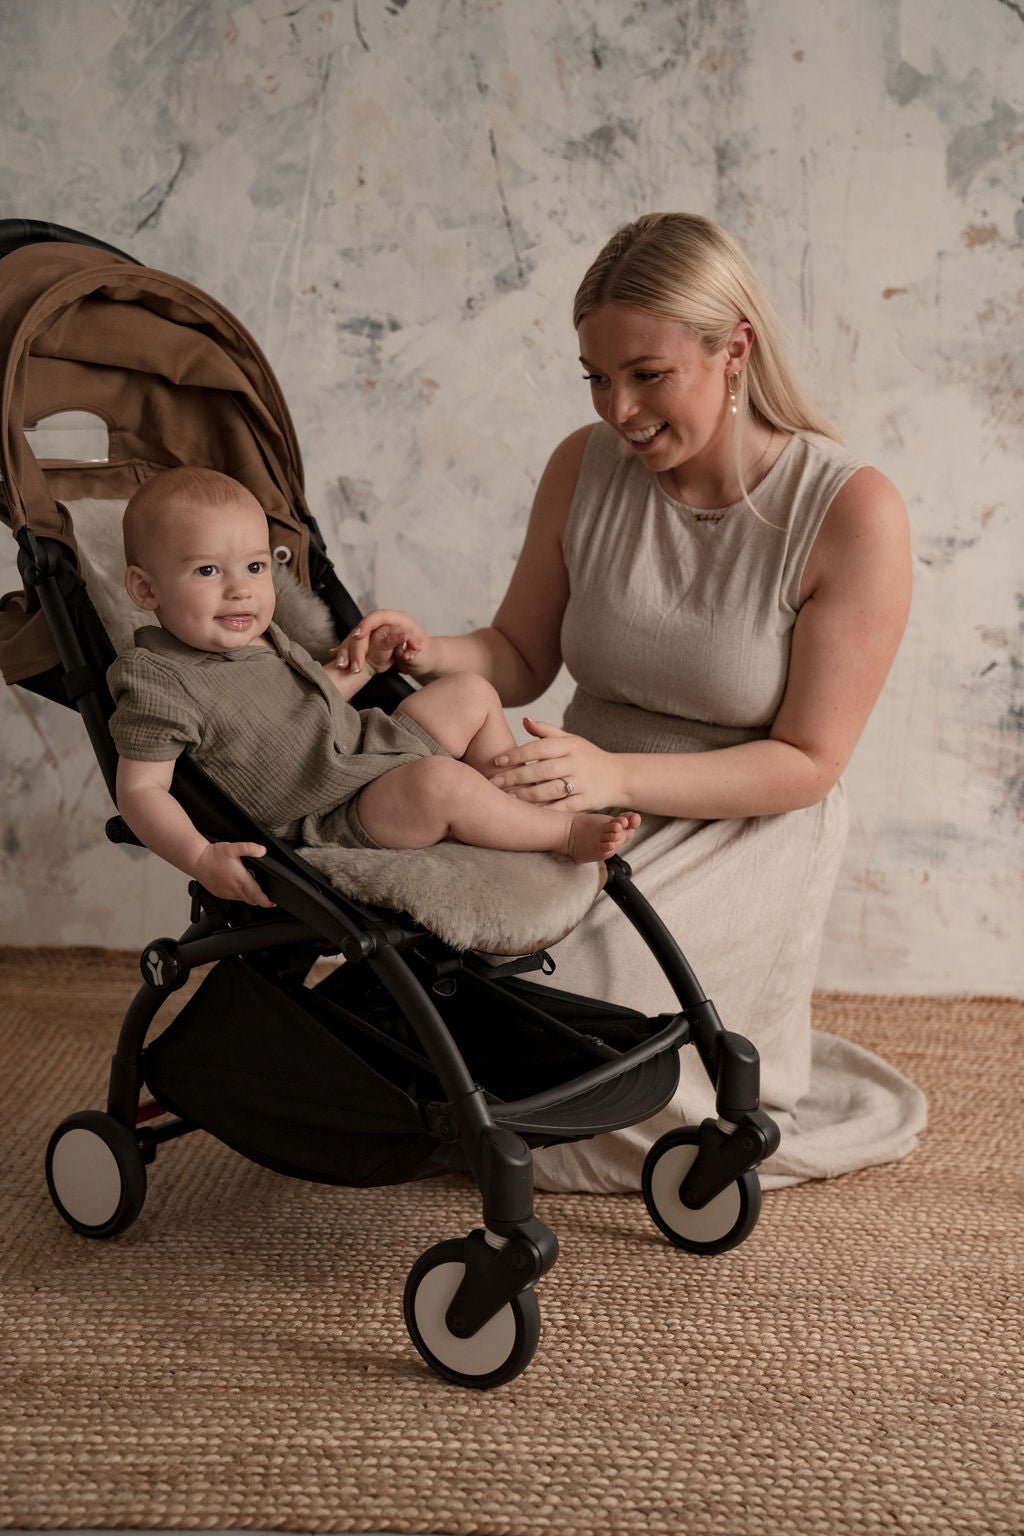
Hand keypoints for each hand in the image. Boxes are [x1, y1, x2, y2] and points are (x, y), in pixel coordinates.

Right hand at [194, 842, 273, 907]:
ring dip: (249, 897)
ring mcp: (226, 893)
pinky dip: (239, 895)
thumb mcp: (234, 848)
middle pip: (251, 901)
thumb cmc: (213, 855)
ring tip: (252, 887)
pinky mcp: (219, 894)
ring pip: (242, 900)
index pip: (257, 896)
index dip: (267, 902)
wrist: (196, 860)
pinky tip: (238, 885)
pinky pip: (233, 898)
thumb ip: (250, 848)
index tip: (273, 903)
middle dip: (260, 900)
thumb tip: (263, 850)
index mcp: (240, 880)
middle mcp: (234, 889)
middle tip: (266, 896)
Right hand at [331, 610, 433, 678]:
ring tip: (341, 666)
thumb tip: (403, 646)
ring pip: (356, 640)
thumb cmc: (426, 655)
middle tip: (353, 663)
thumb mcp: (422, 653)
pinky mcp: (372, 644)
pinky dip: (347, 655)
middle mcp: (385, 625)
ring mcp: (377, 634)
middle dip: (354, 646)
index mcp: (398, 620)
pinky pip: (356, 648)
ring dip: (347, 652)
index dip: (366, 625)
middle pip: (363, 629)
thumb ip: (412, 649)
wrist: (426, 661)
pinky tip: (339, 663)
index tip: (358, 636)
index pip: (377, 617)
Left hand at [490, 717, 623, 810]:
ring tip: (505, 797)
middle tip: (494, 782)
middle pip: (542, 770)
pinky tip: (526, 812)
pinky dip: (543, 810)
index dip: (517, 754)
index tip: (497, 761)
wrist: (619, 777)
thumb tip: (524, 720)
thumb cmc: (587, 757)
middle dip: (516, 776)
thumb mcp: (571, 740)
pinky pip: (561, 807)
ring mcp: (583, 783)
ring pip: (550, 790)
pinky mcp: (586, 801)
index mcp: (570, 745)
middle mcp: (577, 762)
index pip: (539, 748)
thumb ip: (546, 731)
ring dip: (526, 795)